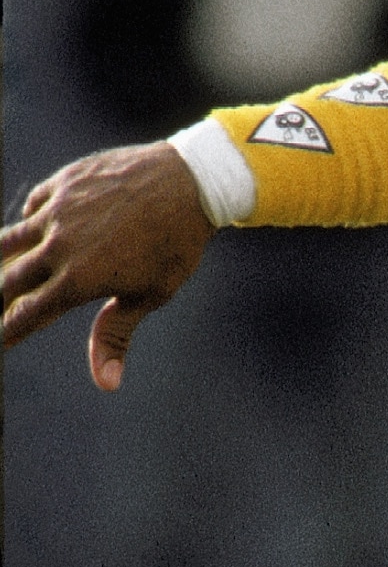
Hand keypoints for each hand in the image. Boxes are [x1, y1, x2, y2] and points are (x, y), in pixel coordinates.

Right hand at [1, 143, 215, 387]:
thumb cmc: (175, 246)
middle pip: (10, 279)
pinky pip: (33, 206)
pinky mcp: (63, 182)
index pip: (28, 314)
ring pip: (9, 239)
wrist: (190, 183)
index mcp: (78, 280)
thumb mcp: (150, 295)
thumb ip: (116, 335)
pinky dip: (29, 220)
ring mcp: (58, 211)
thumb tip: (106, 384)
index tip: (0, 342)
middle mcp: (58, 246)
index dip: (8, 332)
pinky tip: (30, 228)